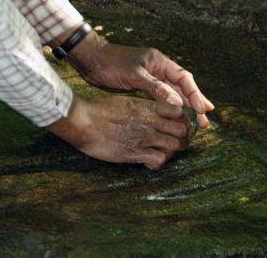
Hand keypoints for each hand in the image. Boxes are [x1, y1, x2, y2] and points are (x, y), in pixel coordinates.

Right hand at [46, 95, 189, 169]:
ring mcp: (145, 138)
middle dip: (182, 138)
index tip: (177, 125)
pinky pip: (158, 161)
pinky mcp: (136, 153)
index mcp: (148, 107)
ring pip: (174, 146)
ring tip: (161, 153)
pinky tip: (149, 162)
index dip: (182, 120)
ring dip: (171, 152)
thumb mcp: (126, 102)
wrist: (84, 121)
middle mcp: (151, 122)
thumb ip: (142, 108)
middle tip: (175, 143)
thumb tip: (150, 112)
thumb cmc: (100, 110)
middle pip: (182, 131)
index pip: (179, 112)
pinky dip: (157, 164)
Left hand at [66, 31, 214, 127]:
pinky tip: (176, 117)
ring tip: (199, 121)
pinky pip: (163, 98)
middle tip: (206, 121)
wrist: (91, 61)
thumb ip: (156, 87)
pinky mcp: (144, 86)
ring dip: (186, 107)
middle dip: (195, 103)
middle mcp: (160, 69)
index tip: (202, 110)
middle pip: (183, 87)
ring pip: (175, 94)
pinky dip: (171, 108)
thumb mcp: (134, 75)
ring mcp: (152, 78)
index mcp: (160, 62)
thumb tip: (177, 102)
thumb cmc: (111, 64)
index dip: (195, 94)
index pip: (184, 79)